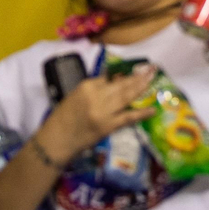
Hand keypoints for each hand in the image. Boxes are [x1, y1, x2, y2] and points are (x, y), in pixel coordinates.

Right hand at [34, 64, 157, 158]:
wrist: (56, 140)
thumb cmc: (63, 118)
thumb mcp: (76, 96)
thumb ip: (94, 88)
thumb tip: (115, 80)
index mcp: (86, 87)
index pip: (107, 77)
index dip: (122, 75)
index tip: (134, 71)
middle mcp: (96, 97)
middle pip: (121, 85)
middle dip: (137, 77)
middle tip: (151, 70)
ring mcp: (103, 112)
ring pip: (126, 97)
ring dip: (141, 88)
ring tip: (153, 79)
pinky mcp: (107, 126)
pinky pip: (127, 117)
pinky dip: (141, 113)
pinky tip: (152, 109)